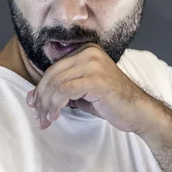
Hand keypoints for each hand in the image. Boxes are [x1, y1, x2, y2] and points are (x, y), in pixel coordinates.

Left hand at [26, 43, 152, 133]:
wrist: (138, 111)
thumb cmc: (110, 103)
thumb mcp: (81, 91)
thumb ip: (61, 89)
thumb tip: (32, 97)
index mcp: (86, 51)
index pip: (53, 69)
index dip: (40, 88)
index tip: (33, 105)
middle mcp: (89, 53)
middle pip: (52, 75)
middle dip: (41, 98)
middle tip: (38, 116)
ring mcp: (93, 64)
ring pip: (57, 84)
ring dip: (46, 105)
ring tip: (45, 120)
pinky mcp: (96, 79)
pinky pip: (65, 91)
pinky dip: (56, 105)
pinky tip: (55, 117)